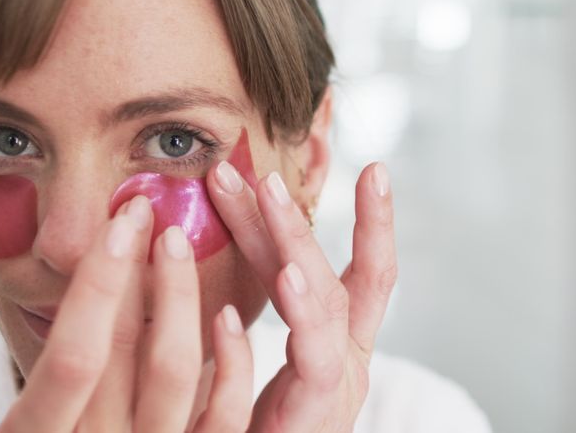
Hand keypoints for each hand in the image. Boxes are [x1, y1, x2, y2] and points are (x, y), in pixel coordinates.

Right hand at [0, 195, 254, 432]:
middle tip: (152, 211)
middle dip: (145, 274)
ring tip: (181, 246)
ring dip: (188, 305)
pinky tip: (230, 317)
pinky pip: (224, 421)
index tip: (118, 222)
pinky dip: (232, 368)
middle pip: (132, 351)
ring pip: (181, 377)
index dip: (101, 283)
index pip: (77, 352)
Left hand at [208, 161, 396, 431]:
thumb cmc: (251, 431)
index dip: (375, 222)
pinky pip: (308, 366)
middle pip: (331, 279)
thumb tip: (200, 242)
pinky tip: (262, 286)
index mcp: (339, 347)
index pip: (365, 274)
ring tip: (266, 199)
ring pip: (324, 310)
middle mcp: (346, 364)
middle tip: (261, 171)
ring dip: (292, 248)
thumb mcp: (250, 360)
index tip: (374, 168)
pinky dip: (291, 319)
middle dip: (296, 221)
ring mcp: (335, 393)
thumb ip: (240, 313)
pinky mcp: (314, 419)